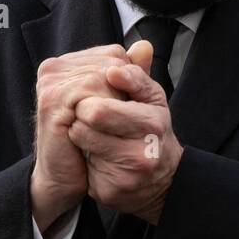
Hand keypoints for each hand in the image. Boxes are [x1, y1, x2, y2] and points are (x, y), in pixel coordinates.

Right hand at [30, 44, 131, 227]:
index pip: (114, 54)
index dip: (130, 78)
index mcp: (67, 64)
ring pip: (104, 77)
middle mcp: (54, 68)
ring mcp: (50, 83)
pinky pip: (91, 95)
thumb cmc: (91, 139)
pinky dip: (106, 112)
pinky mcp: (51, 101)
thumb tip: (146, 45)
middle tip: (125, 117)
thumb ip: (129, 74)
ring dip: (118, 103)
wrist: (68, 175)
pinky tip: (106, 129)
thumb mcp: (115, 102)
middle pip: (111, 63)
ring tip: (115, 125)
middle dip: (125, 90)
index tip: (130, 104)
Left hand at [68, 47, 182, 224]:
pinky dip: (83, 158)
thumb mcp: (150, 101)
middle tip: (85, 112)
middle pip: (93, 116)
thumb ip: (139, 75)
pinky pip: (83, 166)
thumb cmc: (148, 131)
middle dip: (83, 111)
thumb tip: (139, 47)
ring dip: (79, 132)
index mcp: (155, 117)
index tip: (98, 87)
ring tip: (89, 133)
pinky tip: (93, 156)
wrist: (159, 181)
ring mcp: (130, 172)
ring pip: (83, 139)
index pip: (109, 100)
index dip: (97, 92)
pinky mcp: (112, 191)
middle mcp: (147, 146)